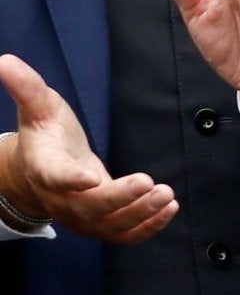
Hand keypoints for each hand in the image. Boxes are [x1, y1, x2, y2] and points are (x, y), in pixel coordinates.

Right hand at [0, 56, 177, 242]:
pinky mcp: (100, 223)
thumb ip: (27, 87)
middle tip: (149, 183)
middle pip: (89, 206)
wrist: (39, 175)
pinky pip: (121, 235)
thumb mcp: (37, 108)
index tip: (88, 177)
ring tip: (166, 197)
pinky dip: (146, 228)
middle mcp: (63, 198)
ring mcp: (82, 215)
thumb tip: (5, 60)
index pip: (55, 176)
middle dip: (119, 198)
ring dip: (139, 214)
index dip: (69, 179)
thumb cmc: (44, 137)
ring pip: (109, 225)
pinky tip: (169, 210)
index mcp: (46, 168)